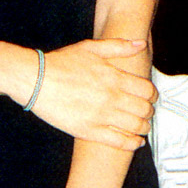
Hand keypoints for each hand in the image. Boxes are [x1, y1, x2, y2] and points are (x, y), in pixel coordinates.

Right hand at [29, 39, 155, 149]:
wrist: (35, 80)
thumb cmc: (61, 62)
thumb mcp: (91, 48)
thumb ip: (119, 46)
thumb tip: (141, 44)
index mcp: (114, 77)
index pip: (147, 90)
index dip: (153, 95)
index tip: (150, 98)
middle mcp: (111, 97)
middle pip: (144, 110)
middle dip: (149, 112)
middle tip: (146, 113)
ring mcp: (101, 116)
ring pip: (135, 127)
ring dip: (144, 128)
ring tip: (142, 127)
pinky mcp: (89, 131)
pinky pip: (119, 142)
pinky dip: (132, 143)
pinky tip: (136, 142)